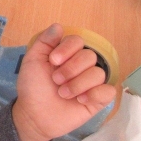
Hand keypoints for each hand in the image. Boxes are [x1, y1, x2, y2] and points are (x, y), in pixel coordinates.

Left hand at [11, 24, 116, 140]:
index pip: (77, 41)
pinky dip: (94, 95)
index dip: (66, 50)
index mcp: (67, 55)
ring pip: (98, 74)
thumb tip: (58, 26)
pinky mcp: (98, 99)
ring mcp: (91, 83)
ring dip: (77, 85)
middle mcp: (81, 66)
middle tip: (56, 81)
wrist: (34, 115)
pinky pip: (108, 91)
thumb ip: (44, 42)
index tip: (53, 61)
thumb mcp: (33, 61)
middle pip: (89, 56)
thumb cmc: (33, 87)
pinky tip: (80, 100)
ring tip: (63, 94)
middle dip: (70, 70)